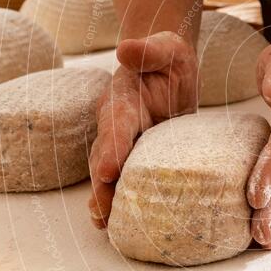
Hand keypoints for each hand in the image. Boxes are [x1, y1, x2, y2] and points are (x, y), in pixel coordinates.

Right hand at [88, 31, 197, 227]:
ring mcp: (125, 142)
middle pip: (106, 156)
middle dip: (103, 184)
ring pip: (110, 173)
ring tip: (103, 224)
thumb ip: (149, 48)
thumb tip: (125, 48)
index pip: (117, 124)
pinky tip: (116, 224)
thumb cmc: (167, 56)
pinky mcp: (136, 155)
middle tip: (102, 211)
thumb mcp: (166, 46)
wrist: (168, 68)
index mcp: (123, 99)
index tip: (108, 170)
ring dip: (106, 198)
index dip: (112, 147)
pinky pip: (125, 178)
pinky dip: (119, 199)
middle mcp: (117, 124)